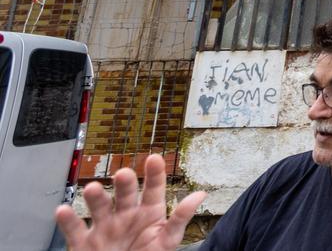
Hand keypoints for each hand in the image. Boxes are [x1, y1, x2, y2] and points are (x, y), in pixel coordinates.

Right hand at [55, 153, 206, 250]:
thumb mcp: (167, 241)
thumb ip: (180, 218)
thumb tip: (200, 195)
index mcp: (148, 213)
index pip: (153, 189)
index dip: (154, 173)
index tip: (154, 158)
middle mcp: (125, 216)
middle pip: (124, 194)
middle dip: (124, 183)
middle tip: (124, 174)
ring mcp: (104, 227)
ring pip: (98, 206)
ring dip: (95, 196)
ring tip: (93, 189)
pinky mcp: (84, 242)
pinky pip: (74, 229)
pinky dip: (67, 220)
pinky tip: (63, 210)